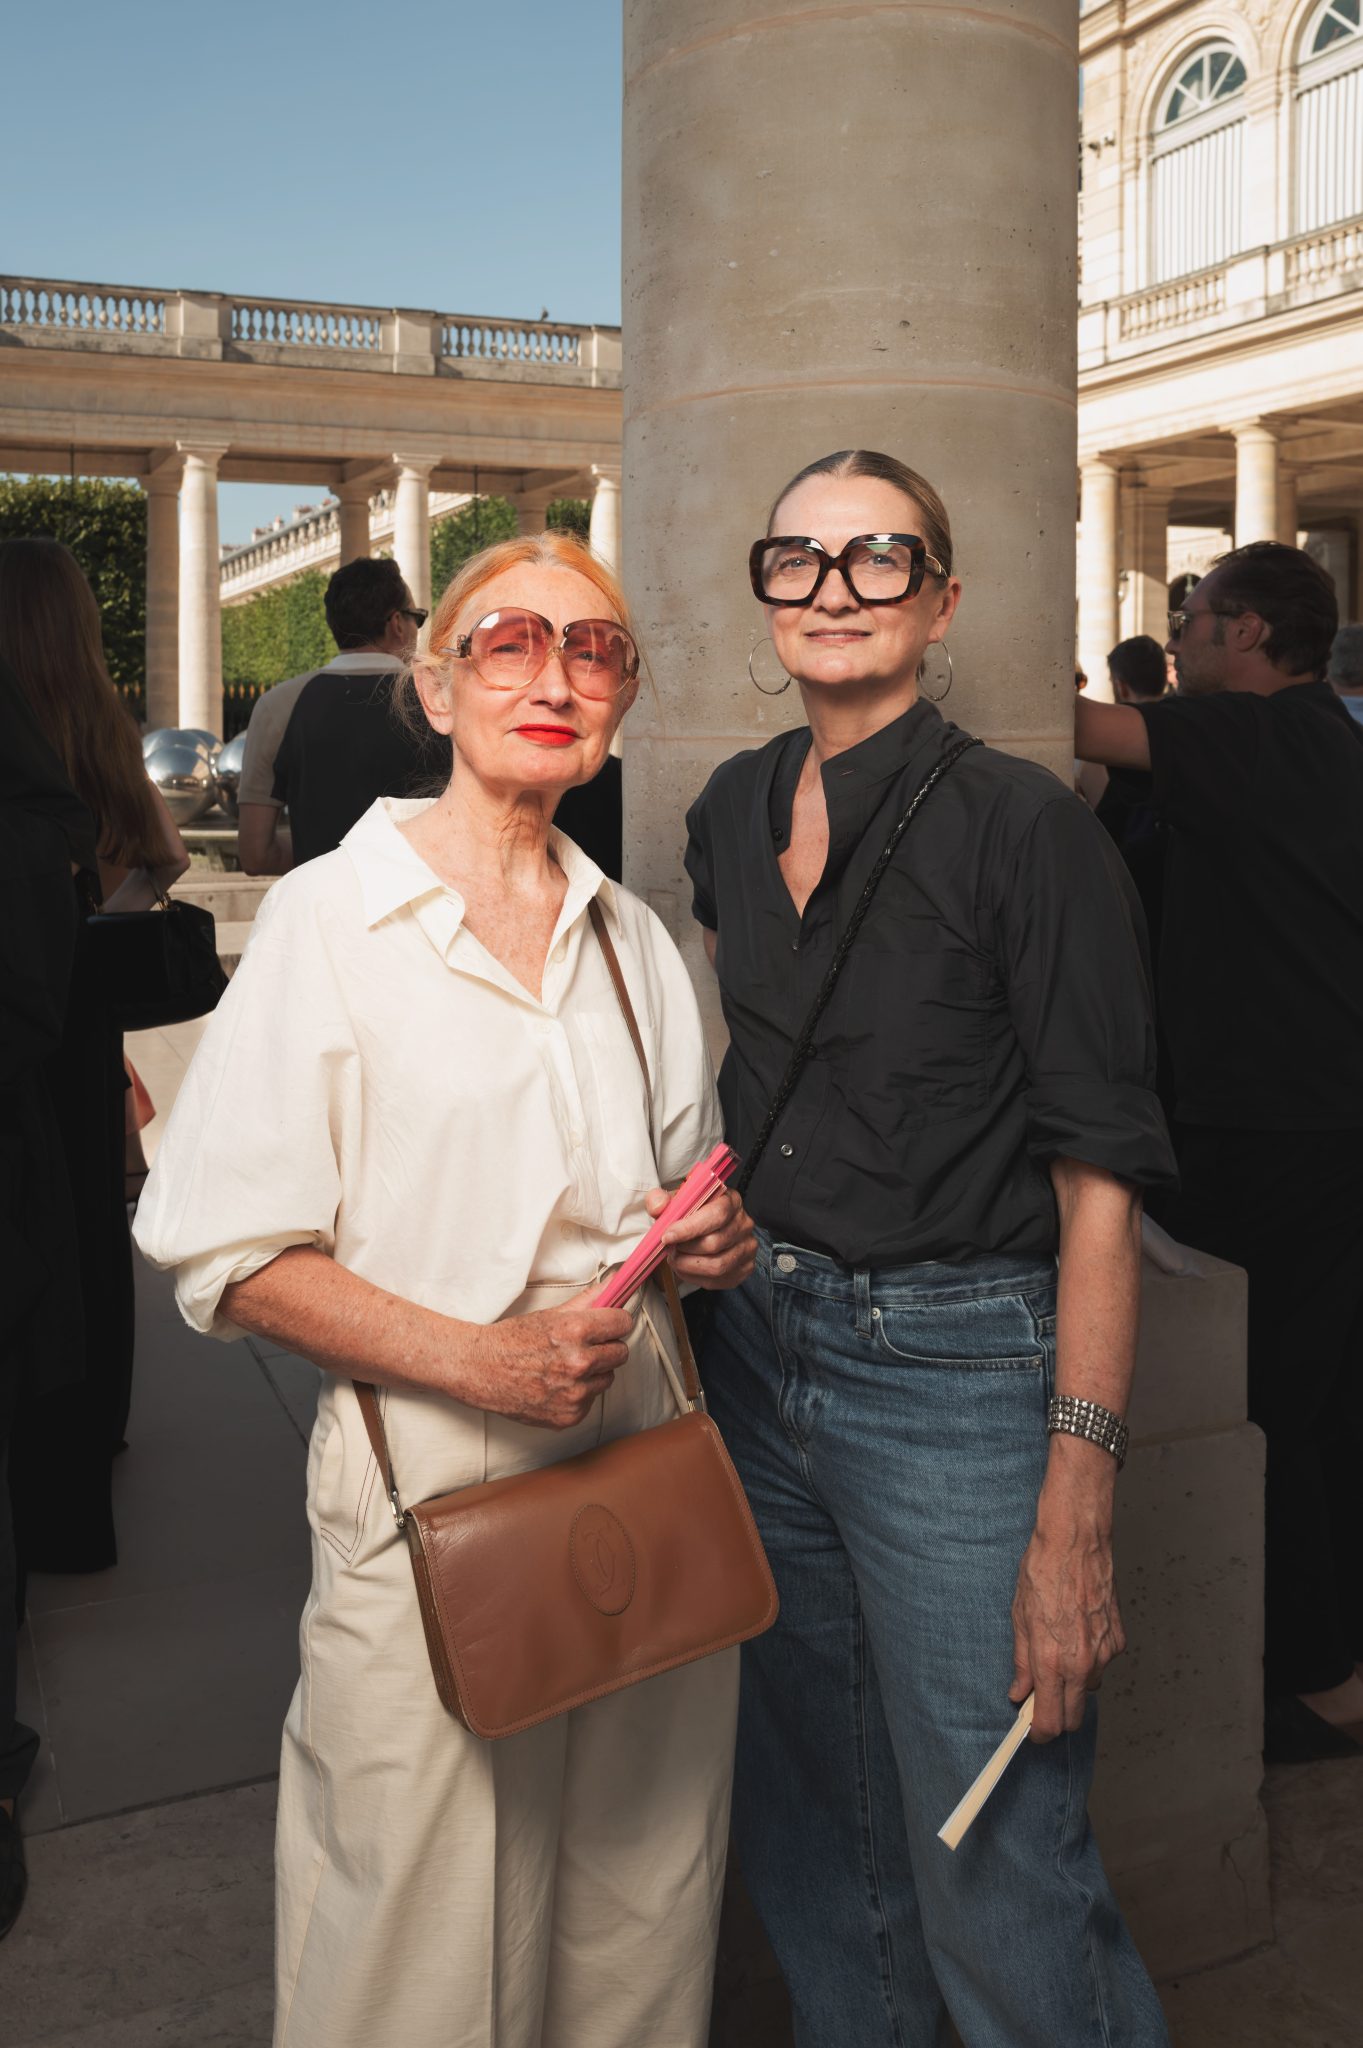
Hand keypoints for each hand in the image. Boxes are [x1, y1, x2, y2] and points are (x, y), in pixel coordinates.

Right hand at [471, 1290, 631, 1431]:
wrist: (480, 1371)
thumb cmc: (510, 1341)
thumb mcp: (549, 1315)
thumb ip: (586, 1302)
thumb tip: (611, 1288)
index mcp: (576, 1331)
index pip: (622, 1324)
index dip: (616, 1322)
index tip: (610, 1324)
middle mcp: (579, 1363)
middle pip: (621, 1353)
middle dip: (607, 1347)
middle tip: (585, 1346)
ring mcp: (575, 1394)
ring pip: (606, 1379)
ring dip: (593, 1373)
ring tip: (565, 1367)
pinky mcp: (569, 1416)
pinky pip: (590, 1401)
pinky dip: (579, 1394)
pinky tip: (557, 1385)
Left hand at [646, 1184, 756, 1290]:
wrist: (705, 1230)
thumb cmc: (691, 1214)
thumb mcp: (675, 1201)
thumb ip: (661, 1199)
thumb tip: (657, 1206)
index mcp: (731, 1201)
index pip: (716, 1214)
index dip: (690, 1228)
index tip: (667, 1236)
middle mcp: (744, 1224)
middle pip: (714, 1243)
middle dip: (685, 1249)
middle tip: (669, 1248)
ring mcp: (747, 1247)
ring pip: (717, 1266)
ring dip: (688, 1265)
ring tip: (675, 1258)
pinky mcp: (745, 1268)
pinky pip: (718, 1280)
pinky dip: (695, 1277)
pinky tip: (686, 1267)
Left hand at [1009, 1447, 1125, 1740]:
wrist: (1076, 1540)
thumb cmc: (1043, 1570)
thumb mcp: (1020, 1615)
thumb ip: (1021, 1661)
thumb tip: (1019, 1692)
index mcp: (1051, 1659)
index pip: (1051, 1720)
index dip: (1040, 1732)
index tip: (1032, 1730)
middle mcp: (1082, 1663)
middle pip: (1074, 1717)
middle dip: (1057, 1716)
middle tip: (1041, 1701)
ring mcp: (1104, 1653)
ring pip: (1090, 1689)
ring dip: (1073, 1685)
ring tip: (1058, 1652)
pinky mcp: (1118, 1640)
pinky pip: (1102, 1664)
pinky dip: (1089, 1660)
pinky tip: (1076, 1633)